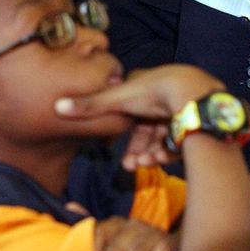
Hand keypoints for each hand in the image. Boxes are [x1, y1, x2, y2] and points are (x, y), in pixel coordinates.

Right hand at [55, 64, 224, 168]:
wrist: (193, 96)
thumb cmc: (153, 92)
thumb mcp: (117, 100)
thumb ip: (89, 106)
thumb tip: (56, 107)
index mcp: (141, 85)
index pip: (125, 109)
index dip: (118, 129)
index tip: (110, 146)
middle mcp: (159, 95)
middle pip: (143, 128)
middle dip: (134, 149)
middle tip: (129, 166)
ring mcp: (177, 108)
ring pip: (159, 138)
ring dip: (149, 154)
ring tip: (143, 165)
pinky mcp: (192, 122)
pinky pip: (176, 141)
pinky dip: (166, 152)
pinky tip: (160, 160)